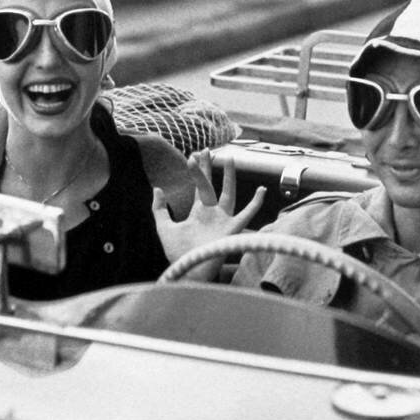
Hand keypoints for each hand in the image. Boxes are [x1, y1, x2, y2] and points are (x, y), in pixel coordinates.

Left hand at [152, 150, 265, 277]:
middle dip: (210, 168)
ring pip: (229, 193)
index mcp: (198, 213)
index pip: (199, 187)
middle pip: (212, 185)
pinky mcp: (232, 228)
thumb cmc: (178, 253)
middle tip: (208, 150)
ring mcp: (223, 220)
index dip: (196, 171)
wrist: (188, 270)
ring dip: (229, 177)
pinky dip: (256, 203)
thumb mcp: (164, 228)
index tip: (193, 155)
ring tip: (231, 159)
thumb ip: (159, 209)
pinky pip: (247, 214)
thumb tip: (157, 188)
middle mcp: (213, 214)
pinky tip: (261, 190)